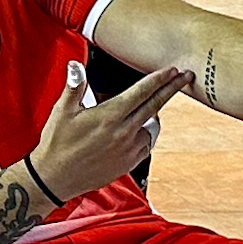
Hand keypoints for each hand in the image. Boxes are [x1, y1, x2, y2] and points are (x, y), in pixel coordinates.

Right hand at [28, 60, 183, 205]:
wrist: (56, 177)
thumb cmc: (57, 143)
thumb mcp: (62, 111)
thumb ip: (74, 87)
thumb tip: (77, 66)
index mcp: (109, 116)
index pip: (141, 92)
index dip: (159, 79)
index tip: (172, 70)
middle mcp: (123, 132)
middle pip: (155, 106)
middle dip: (172, 89)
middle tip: (186, 77)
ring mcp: (128, 150)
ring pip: (152, 126)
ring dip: (155, 114)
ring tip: (150, 107)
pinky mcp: (128, 163)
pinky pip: (146, 145)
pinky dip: (146, 134)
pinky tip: (137, 130)